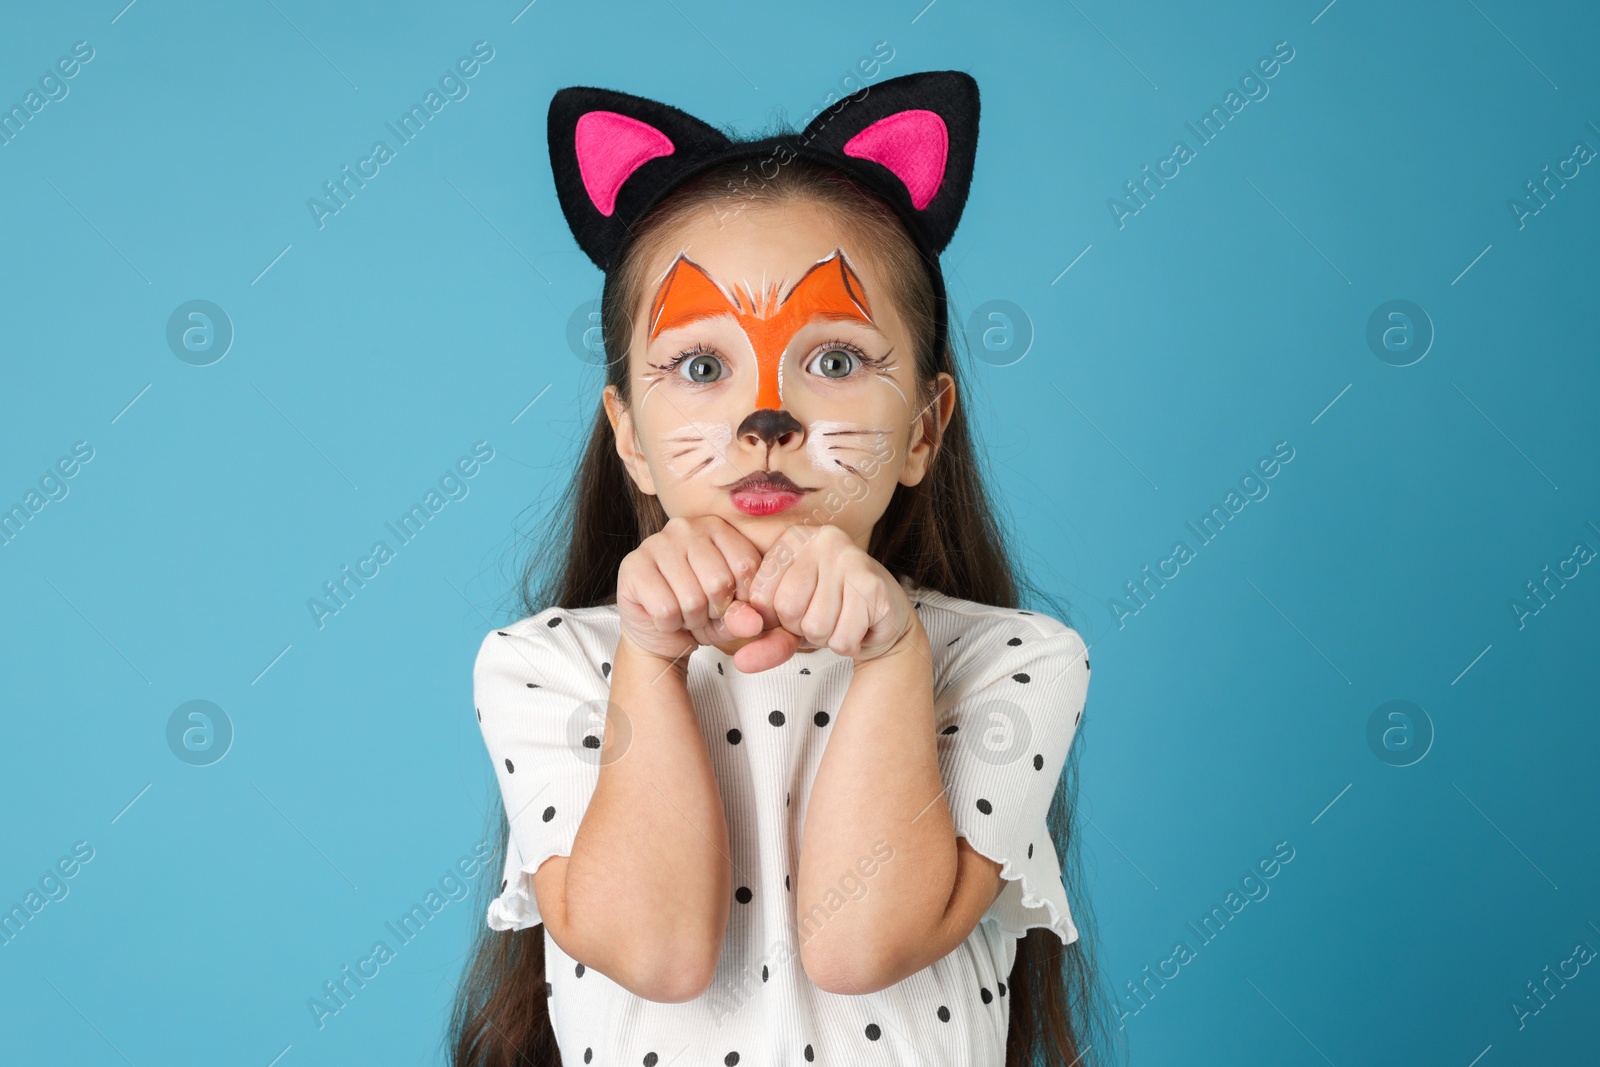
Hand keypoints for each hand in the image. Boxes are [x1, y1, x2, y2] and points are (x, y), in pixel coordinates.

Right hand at [616, 516, 768, 663]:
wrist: (658, 632)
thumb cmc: (700, 613)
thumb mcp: (731, 616)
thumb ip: (745, 616)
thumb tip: (754, 623)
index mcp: (717, 527)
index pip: (746, 565)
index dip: (742, 598)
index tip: (729, 603)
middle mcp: (686, 527)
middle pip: (719, 582)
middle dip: (713, 612)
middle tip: (701, 611)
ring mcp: (656, 542)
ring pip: (692, 599)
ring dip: (690, 620)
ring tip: (682, 613)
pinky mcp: (632, 565)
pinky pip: (665, 609)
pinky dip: (668, 624)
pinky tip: (663, 616)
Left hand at [731, 524, 915, 673]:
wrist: (884, 620)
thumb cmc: (830, 613)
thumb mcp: (788, 624)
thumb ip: (764, 640)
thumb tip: (741, 661)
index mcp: (793, 540)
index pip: (759, 594)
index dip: (774, 618)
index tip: (796, 611)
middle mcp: (822, 540)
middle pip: (787, 607)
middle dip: (801, 628)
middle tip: (821, 617)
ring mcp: (851, 559)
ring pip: (816, 625)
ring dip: (826, 638)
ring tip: (841, 621)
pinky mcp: (873, 585)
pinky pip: (842, 637)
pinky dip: (847, 645)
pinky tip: (858, 626)